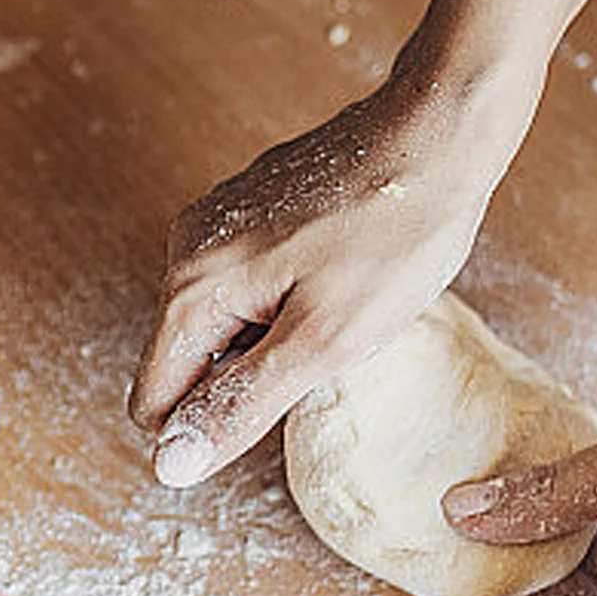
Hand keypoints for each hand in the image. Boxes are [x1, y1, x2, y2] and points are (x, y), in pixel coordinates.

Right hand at [130, 61, 536, 485]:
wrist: (440, 131)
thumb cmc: (394, 235)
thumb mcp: (322, 342)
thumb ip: (239, 405)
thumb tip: (170, 464)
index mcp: (193, 288)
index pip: (155, 403)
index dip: (215, 423)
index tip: (287, 390)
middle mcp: (186, 250)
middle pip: (188, 364)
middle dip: (250, 375)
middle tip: (325, 340)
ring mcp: (217, 222)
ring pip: (223, 327)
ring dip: (275, 337)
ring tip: (339, 303)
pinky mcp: (251, 208)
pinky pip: (249, 288)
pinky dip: (290, 299)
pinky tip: (341, 274)